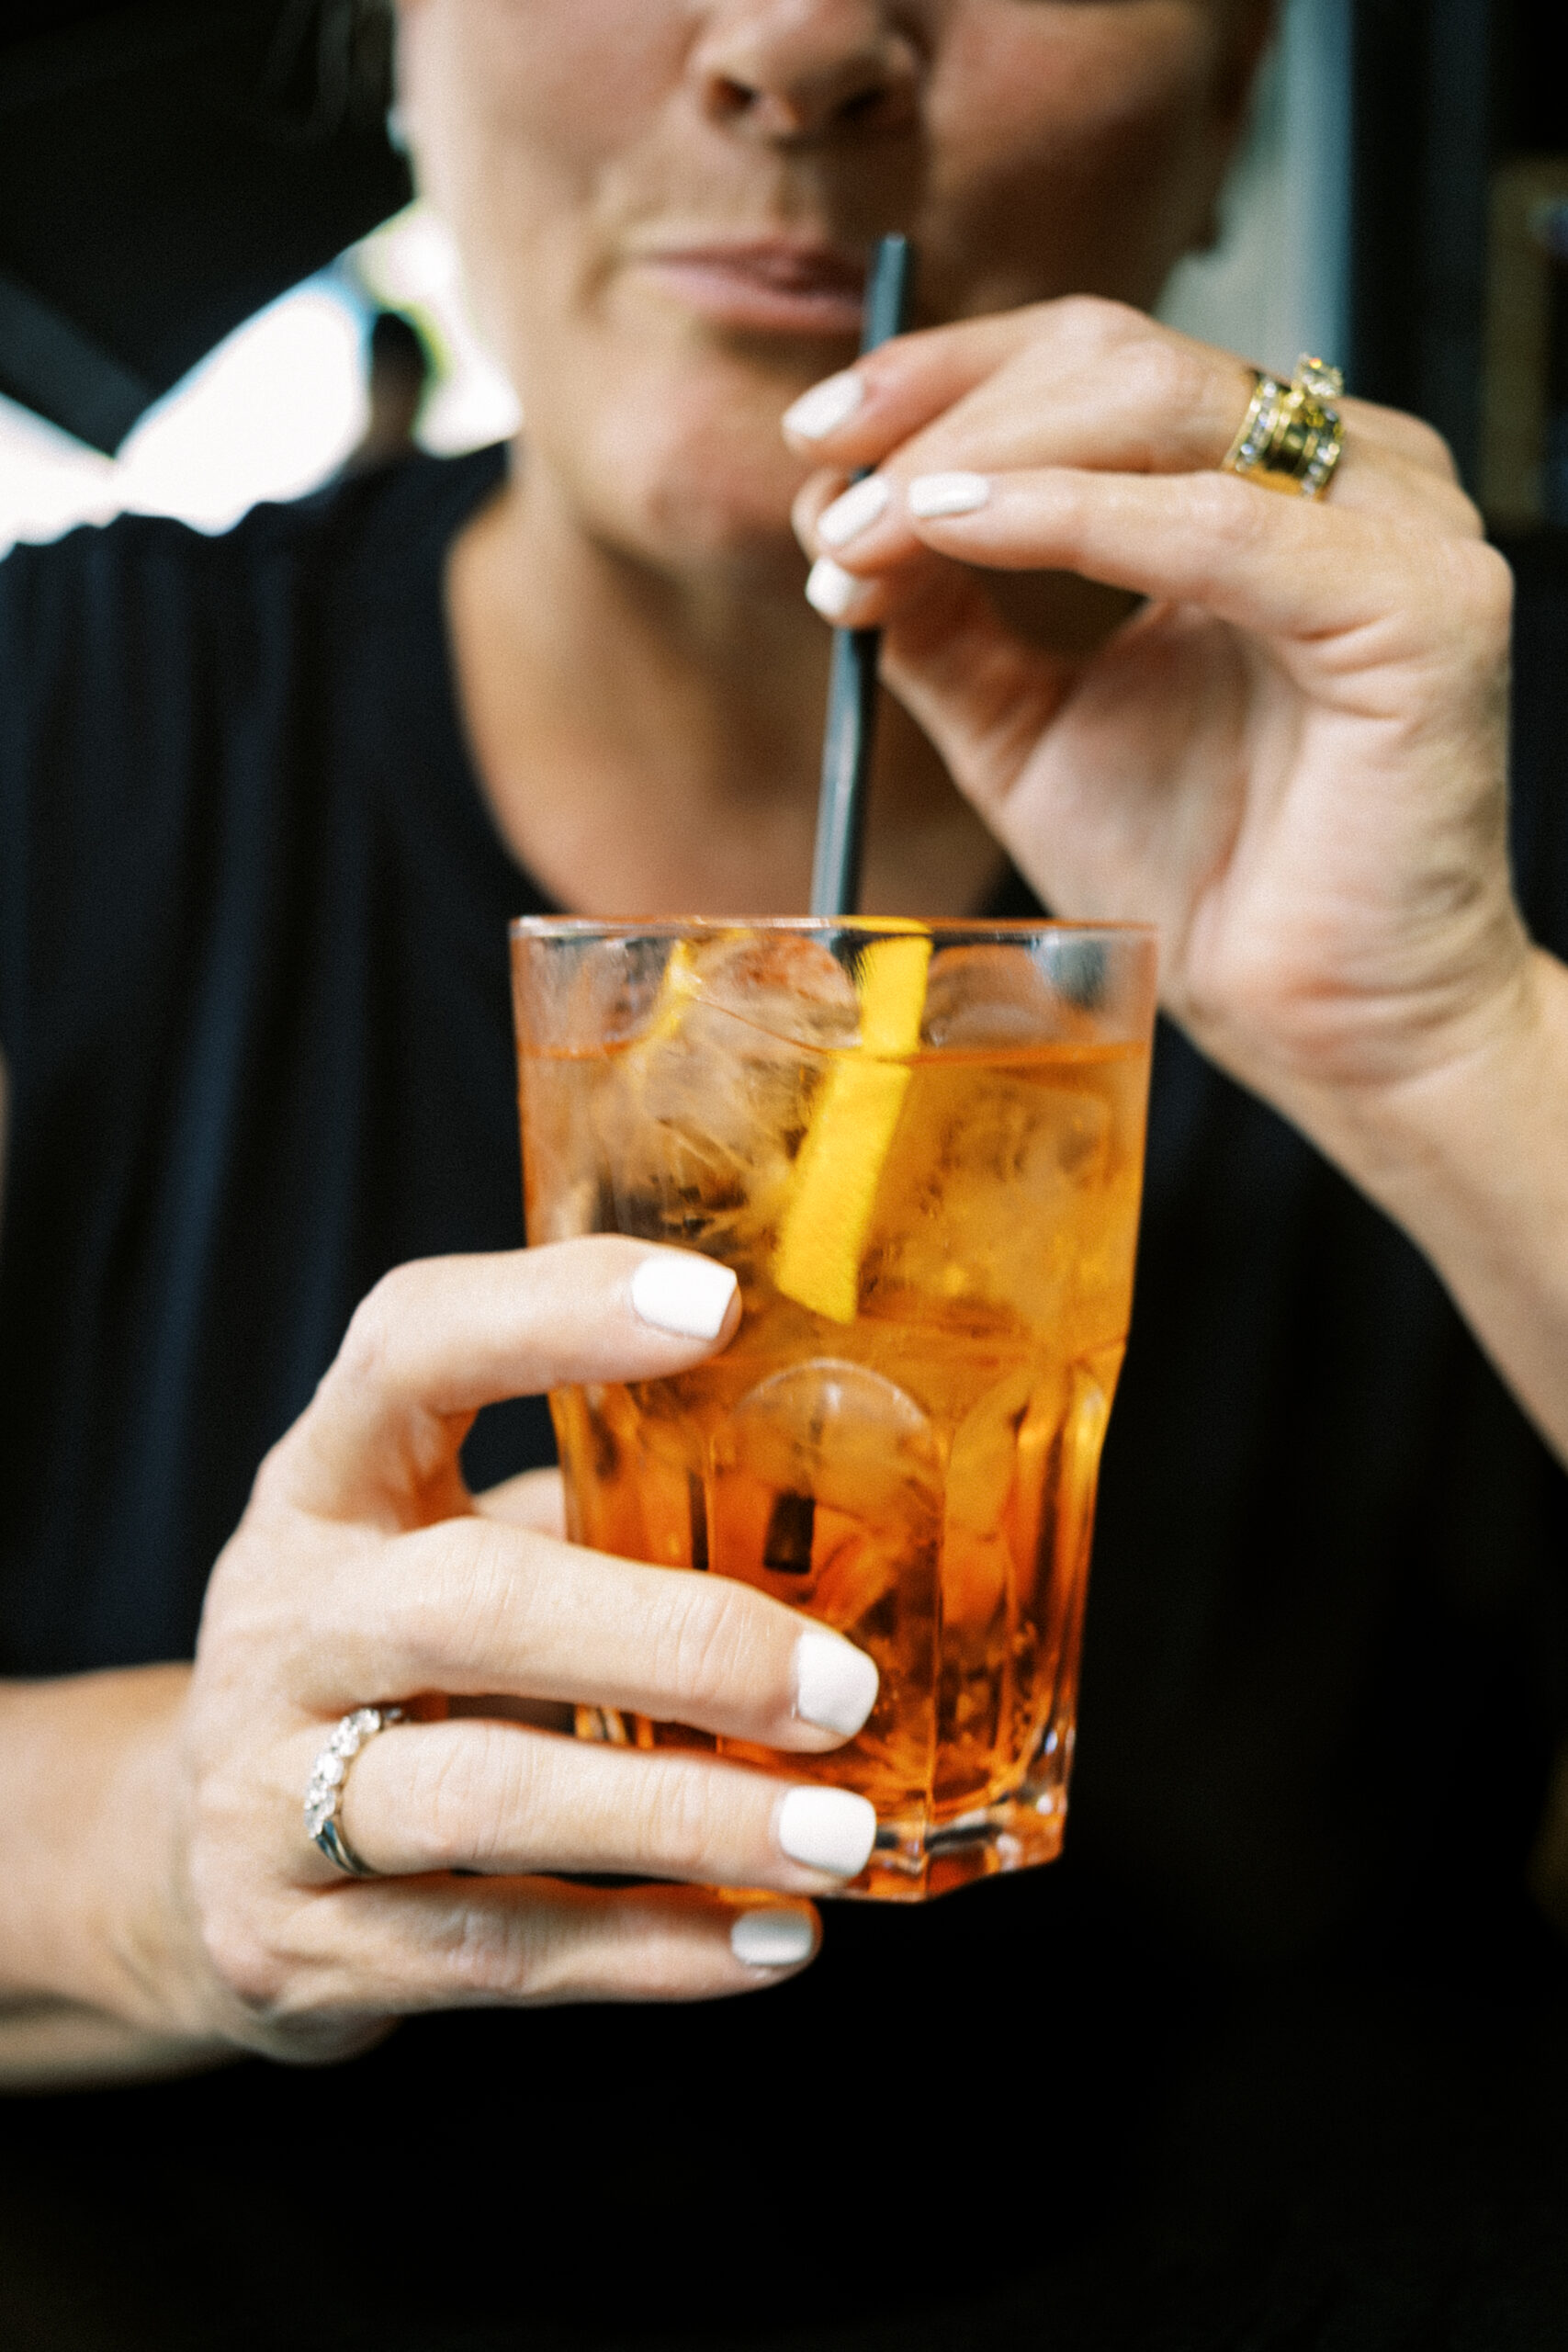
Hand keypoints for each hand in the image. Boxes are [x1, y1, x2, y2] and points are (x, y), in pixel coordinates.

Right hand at [59, 1239, 880, 2069]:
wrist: (190, 1860)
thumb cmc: (391, 1670)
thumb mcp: (453, 1551)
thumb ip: (602, 1520)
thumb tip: (866, 1529)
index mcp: (326, 1485)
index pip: (411, 1349)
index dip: (549, 1312)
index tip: (719, 1306)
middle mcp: (283, 1622)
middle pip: (465, 1602)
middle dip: (671, 1641)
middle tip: (843, 1687)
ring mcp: (263, 1790)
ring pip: (480, 1798)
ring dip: (682, 1818)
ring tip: (843, 1839)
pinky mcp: (290, 1945)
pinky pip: (491, 1951)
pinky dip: (648, 1953)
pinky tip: (775, 1940)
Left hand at [785, 298, 1529, 1129]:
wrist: (1318, 1025)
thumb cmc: (1203, 880)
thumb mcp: (1027, 730)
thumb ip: (947, 622)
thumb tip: (837, 522)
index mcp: (1264, 481)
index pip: (1093, 358)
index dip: (945, 375)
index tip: (817, 437)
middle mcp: (1345, 472)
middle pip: (1114, 357)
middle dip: (942, 415)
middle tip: (827, 496)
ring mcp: (1396, 522)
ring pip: (1154, 407)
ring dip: (978, 461)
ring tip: (864, 537)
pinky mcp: (1419, 604)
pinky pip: (1217, 527)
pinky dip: (1069, 515)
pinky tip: (954, 530)